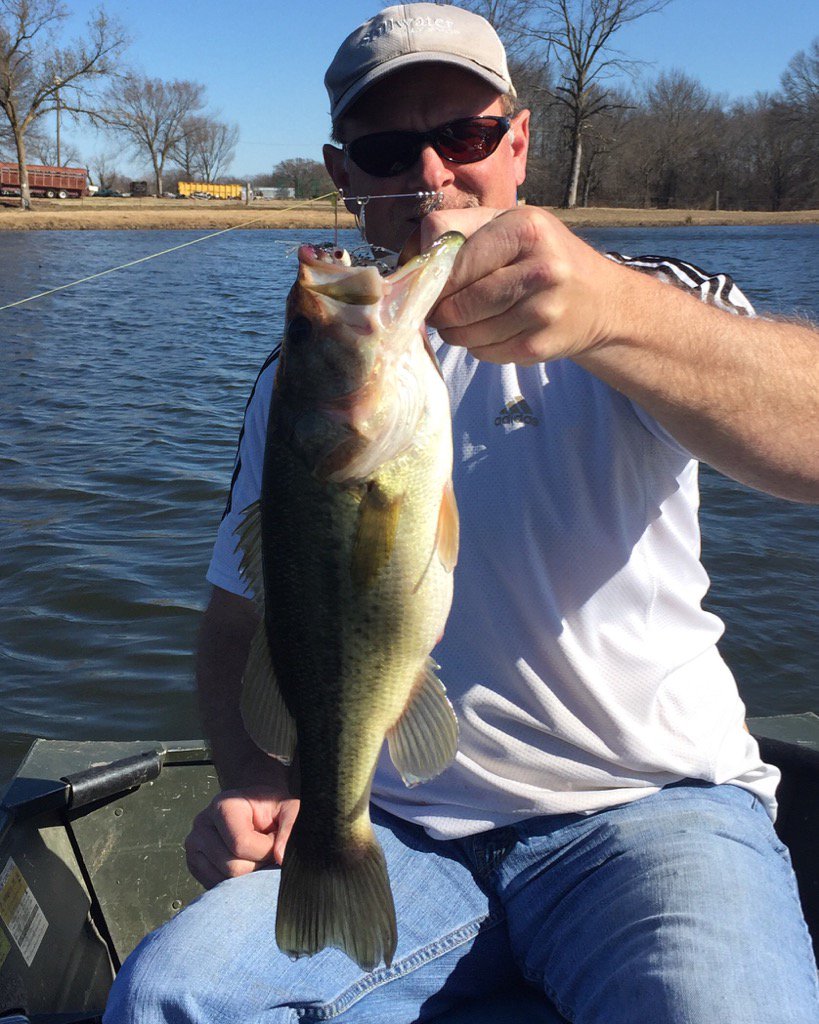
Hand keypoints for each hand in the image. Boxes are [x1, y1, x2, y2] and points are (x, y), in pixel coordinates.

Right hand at [184, 785, 299, 888]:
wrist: (255, 807)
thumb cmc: (271, 807)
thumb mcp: (288, 808)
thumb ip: (290, 827)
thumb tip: (280, 857)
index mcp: (223, 806)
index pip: (241, 844)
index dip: (266, 850)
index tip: (276, 839)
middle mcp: (202, 824)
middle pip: (232, 867)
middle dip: (258, 864)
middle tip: (267, 850)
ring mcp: (193, 845)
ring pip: (223, 880)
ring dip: (248, 874)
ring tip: (256, 855)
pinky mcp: (193, 863)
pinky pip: (216, 886)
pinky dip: (235, 882)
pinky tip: (245, 863)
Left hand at [419, 206, 627, 365]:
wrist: (600, 301)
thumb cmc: (542, 257)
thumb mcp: (510, 225)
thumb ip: (460, 230)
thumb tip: (409, 259)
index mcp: (526, 228)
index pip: (449, 253)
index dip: (431, 273)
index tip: (429, 281)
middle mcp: (540, 268)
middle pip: (454, 300)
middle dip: (438, 309)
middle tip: (439, 309)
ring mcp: (542, 311)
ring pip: (465, 331)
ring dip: (453, 331)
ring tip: (461, 321)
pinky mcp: (538, 346)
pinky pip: (483, 351)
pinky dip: (475, 346)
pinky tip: (488, 332)